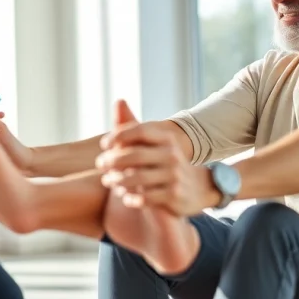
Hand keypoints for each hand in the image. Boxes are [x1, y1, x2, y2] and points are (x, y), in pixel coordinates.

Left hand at [96, 100, 219, 216]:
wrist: (199, 188)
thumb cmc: (165, 162)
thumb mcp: (155, 143)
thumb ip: (133, 126)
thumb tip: (118, 100)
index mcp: (167, 138)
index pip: (139, 131)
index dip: (118, 136)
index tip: (104, 145)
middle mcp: (172, 155)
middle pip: (134, 155)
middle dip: (112, 160)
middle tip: (100, 165)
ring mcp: (174, 176)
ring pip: (136, 178)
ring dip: (117, 180)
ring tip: (109, 181)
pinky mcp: (174, 196)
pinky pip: (145, 198)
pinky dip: (130, 198)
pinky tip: (124, 197)